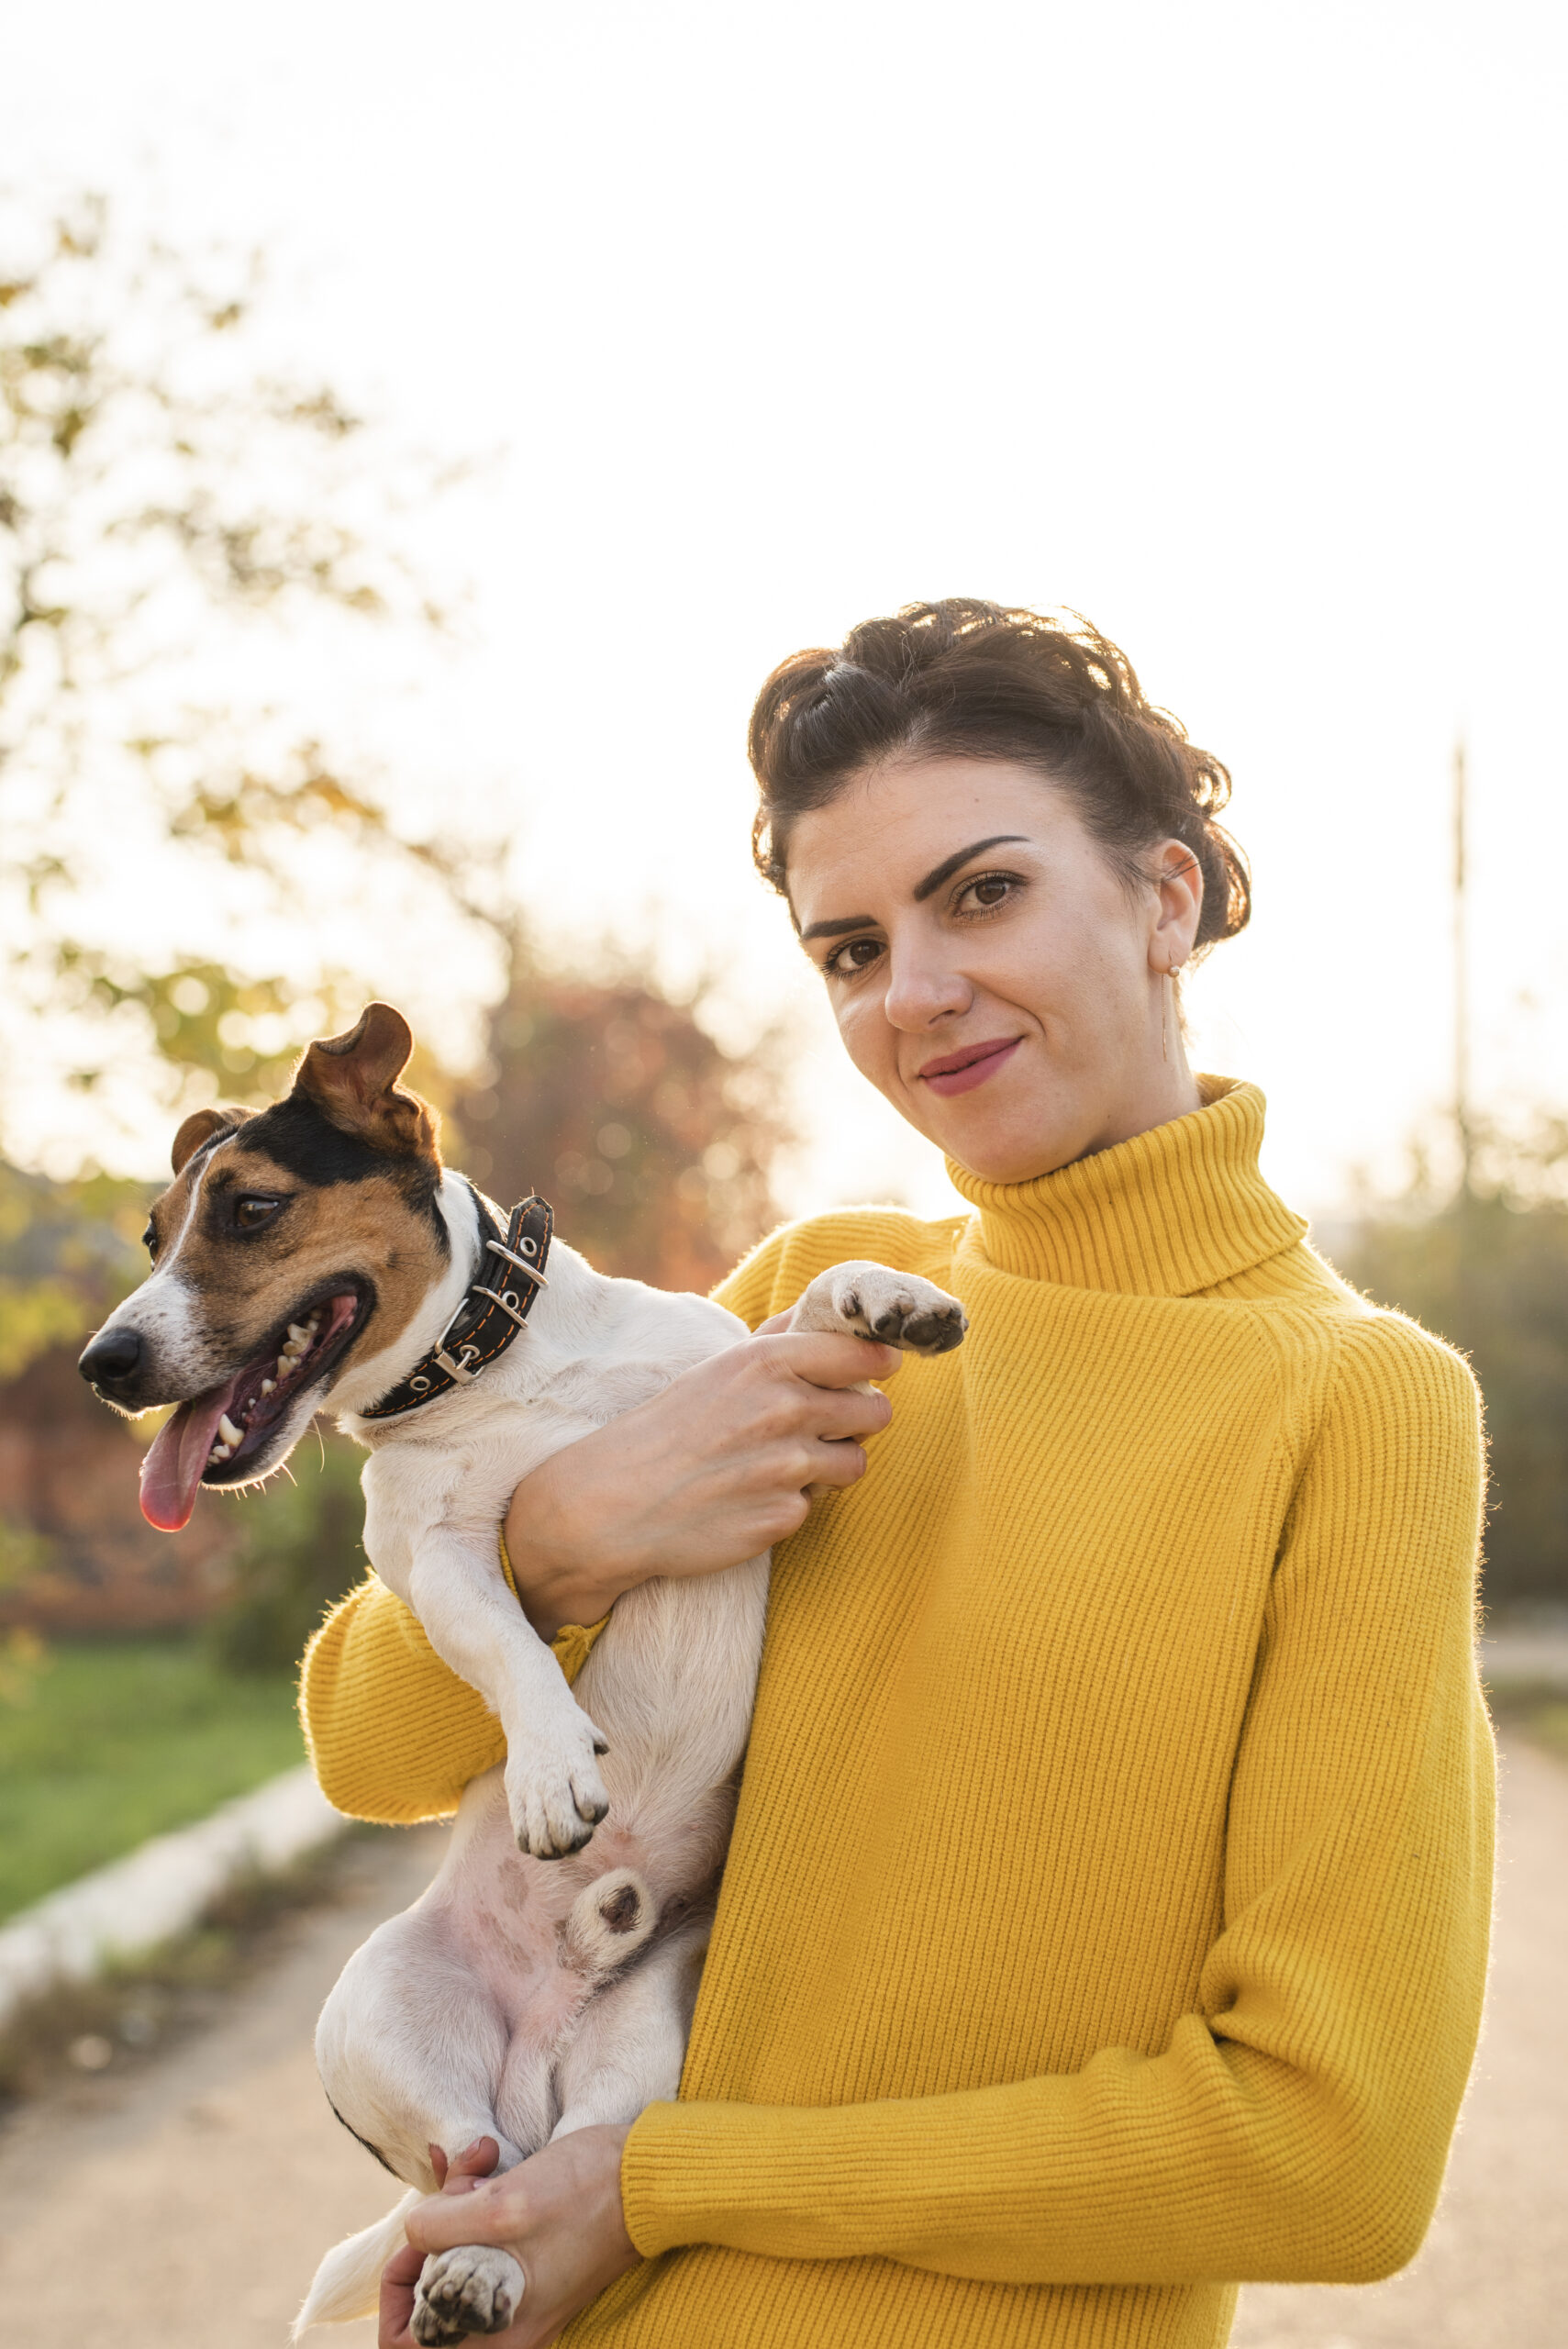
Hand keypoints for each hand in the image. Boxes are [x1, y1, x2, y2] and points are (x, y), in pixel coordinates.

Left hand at [379, 2128, 637, 2348]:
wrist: (648, 2179)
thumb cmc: (584, 2195)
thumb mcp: (502, 2205)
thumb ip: (441, 2228)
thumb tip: (414, 2234)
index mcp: (495, 2332)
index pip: (408, 2344)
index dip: (399, 2291)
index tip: (417, 2244)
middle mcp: (504, 2326)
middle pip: (432, 2292)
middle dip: (433, 2231)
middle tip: (458, 2184)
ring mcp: (520, 2295)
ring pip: (457, 2258)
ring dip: (456, 2203)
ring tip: (483, 2160)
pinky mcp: (534, 2266)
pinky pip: (484, 2243)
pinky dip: (478, 2202)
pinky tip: (492, 2160)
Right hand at [505, 1331, 900, 1636]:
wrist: (614, 1503)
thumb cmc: (667, 1428)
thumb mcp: (719, 1368)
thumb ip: (778, 1340)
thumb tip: (822, 1315)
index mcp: (769, 1362)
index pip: (864, 1354)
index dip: (878, 1364)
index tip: (878, 1369)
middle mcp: (786, 1409)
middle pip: (875, 1411)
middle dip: (857, 1419)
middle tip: (825, 1424)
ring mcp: (788, 1467)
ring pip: (856, 1463)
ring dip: (832, 1465)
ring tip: (785, 1464)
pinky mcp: (784, 1516)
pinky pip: (816, 1506)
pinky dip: (792, 1503)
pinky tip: (752, 1497)